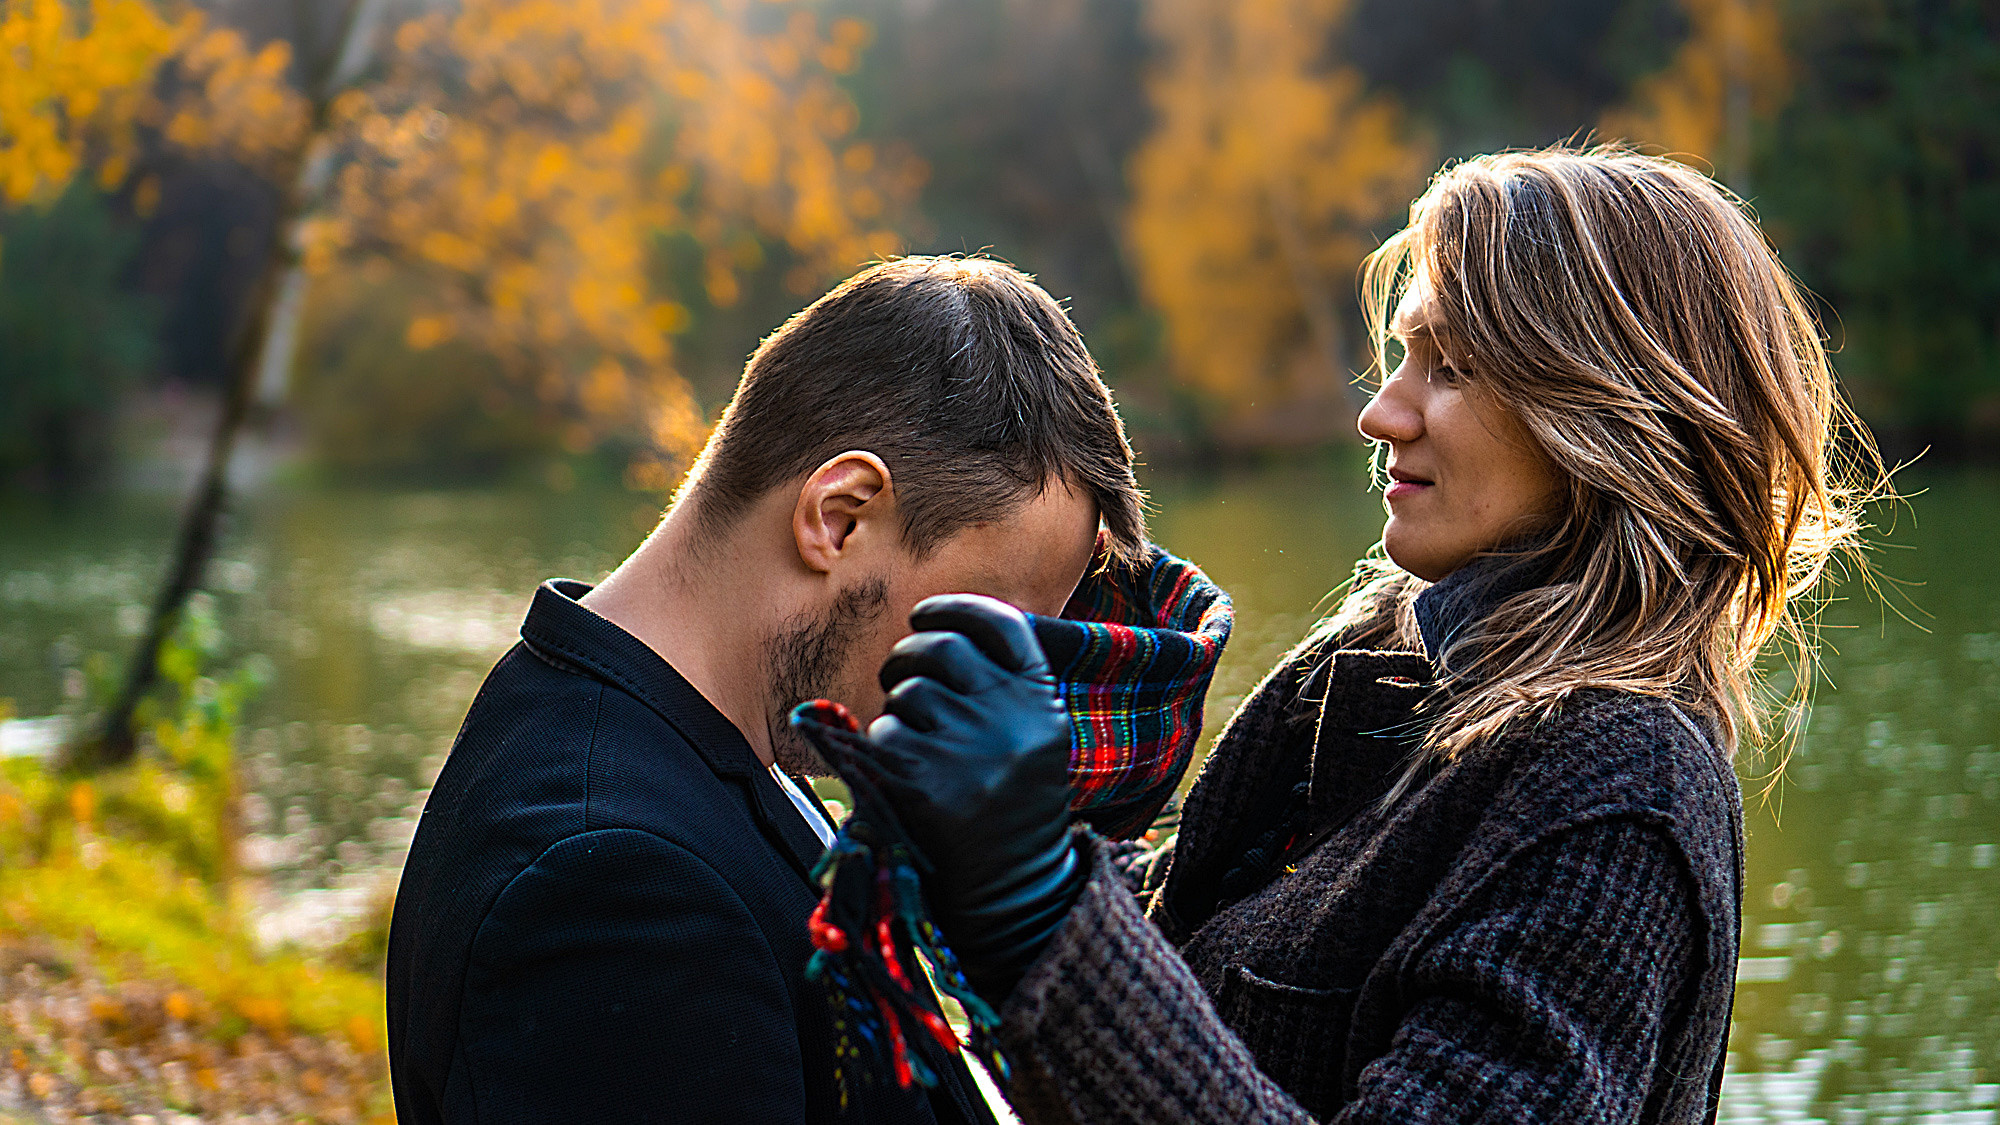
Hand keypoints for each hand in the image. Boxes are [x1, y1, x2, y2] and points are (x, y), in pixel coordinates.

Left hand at [864, 594, 1084, 1001]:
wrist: (1015, 893)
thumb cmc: (1011, 810)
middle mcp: (1013, 718)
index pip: (1000, 624)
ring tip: (915, 750)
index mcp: (1042, 703)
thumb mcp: (1030, 740)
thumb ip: (997, 689)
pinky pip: (881, 736)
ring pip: (907, 693)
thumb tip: (928, 632)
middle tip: (900, 683)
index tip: (926, 615)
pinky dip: (880, 753)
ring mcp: (970, 750)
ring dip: (896, 714)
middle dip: (908, 658)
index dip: (956, 609)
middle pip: (940, 648)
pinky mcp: (925, 782)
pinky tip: (904, 781)